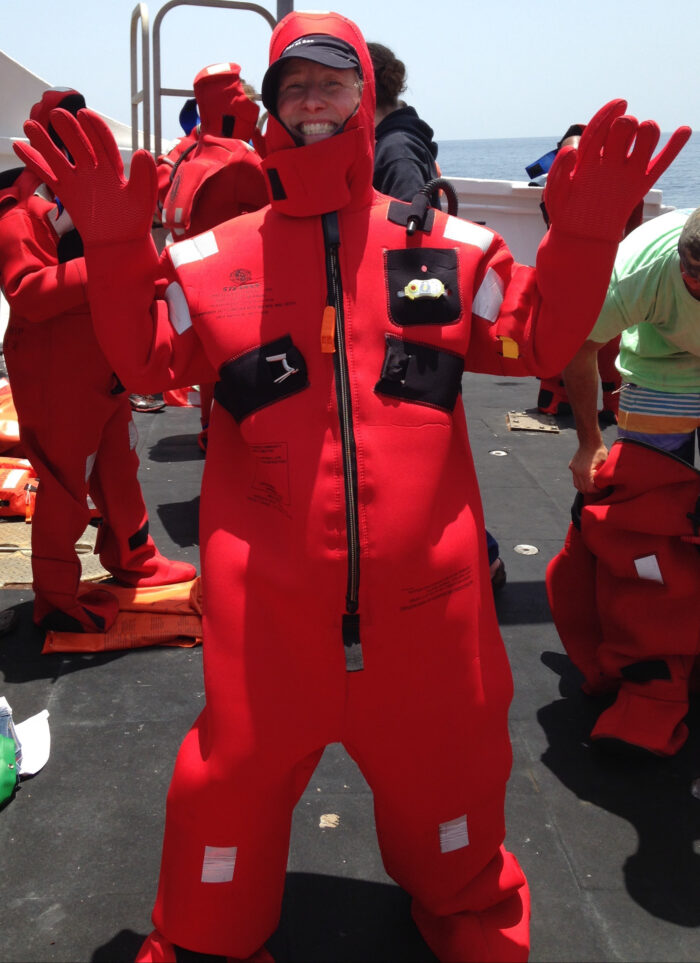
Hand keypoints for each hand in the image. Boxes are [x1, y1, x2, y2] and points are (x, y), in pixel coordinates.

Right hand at [13, 108, 156, 245]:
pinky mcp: (66, 192)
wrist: (120, 244)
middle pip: (78, 144)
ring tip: (29, 125)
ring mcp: (78, 180)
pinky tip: (19, 147)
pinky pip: (48, 174)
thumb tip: (143, 152)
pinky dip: (34, 162)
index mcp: (113, 168)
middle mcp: (94, 170)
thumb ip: (144, 176)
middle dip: (68, 129)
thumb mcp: (143, 198)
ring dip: (44, 141)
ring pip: (59, 156)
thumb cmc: (134, 222)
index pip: (102, 142)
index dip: (94, 128)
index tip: (85, 115)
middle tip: (57, 114)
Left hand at [544, 99, 690, 241]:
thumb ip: (560, 171)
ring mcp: (626, 169)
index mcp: (590, 154)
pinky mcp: (641, 183)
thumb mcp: (555, 194)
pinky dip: (674, 147)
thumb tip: (572, 150)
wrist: (580, 236)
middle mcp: (611, 158)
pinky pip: (661, 162)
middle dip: (626, 125)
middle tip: (622, 135)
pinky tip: (684, 130)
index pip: (601, 126)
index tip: (621, 104)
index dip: (610, 113)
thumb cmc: (565, 213)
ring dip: (647, 133)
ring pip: (644, 139)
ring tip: (643, 139)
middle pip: (624, 128)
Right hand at [569, 442, 608, 493]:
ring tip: (593, 485)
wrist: (589, 441)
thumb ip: (602, 476)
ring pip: (577, 485)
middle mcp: (577, 472)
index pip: (589, 489)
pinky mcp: (572, 466)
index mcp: (585, 472)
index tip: (602, 489)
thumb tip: (604, 486)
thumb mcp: (604, 464)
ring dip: (585, 488)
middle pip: (582, 489)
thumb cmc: (599, 451)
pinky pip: (575, 478)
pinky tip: (588, 479)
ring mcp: (573, 469)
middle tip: (599, 489)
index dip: (596, 491)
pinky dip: (581, 482)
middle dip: (591, 491)